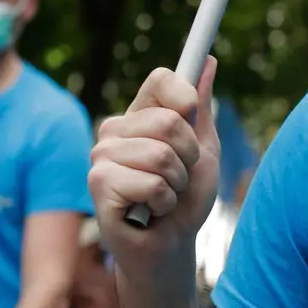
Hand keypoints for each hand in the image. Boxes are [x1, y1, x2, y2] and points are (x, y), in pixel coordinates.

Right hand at [89, 58, 220, 270]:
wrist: (171, 246)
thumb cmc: (185, 200)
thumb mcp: (203, 150)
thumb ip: (202, 108)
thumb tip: (209, 61)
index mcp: (139, 115)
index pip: (162, 79)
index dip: (185, 97)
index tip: (193, 118)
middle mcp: (114, 131)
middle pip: (168, 120)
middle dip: (188, 157)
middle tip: (177, 178)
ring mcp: (102, 156)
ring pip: (161, 155)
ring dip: (176, 184)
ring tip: (162, 197)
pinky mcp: (98, 184)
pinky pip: (151, 183)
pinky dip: (163, 203)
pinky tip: (150, 212)